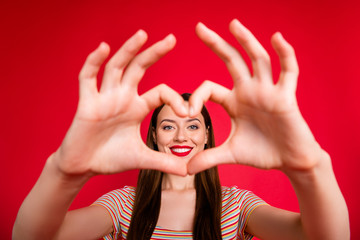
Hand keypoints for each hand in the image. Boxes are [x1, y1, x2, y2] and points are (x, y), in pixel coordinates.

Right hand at [53, 30, 187, 176]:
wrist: (83, 167)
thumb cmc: (110, 158)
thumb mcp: (142, 159)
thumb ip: (164, 163)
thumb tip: (188, 171)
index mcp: (137, 107)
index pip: (160, 92)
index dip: (175, 98)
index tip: (187, 111)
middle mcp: (122, 97)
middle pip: (139, 69)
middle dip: (154, 53)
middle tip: (172, 39)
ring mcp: (104, 98)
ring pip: (116, 67)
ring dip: (128, 50)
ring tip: (142, 34)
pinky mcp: (86, 103)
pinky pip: (88, 78)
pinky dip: (93, 63)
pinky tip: (103, 48)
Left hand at [188, 19, 325, 173]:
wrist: (289, 161)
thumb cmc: (262, 153)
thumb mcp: (230, 154)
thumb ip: (208, 158)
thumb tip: (185, 170)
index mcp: (234, 101)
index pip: (210, 87)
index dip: (197, 95)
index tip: (186, 110)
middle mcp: (249, 91)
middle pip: (232, 61)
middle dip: (216, 44)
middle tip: (199, 27)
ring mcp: (268, 91)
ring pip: (257, 60)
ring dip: (246, 41)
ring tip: (233, 24)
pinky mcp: (286, 97)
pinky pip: (288, 72)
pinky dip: (285, 55)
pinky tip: (276, 38)